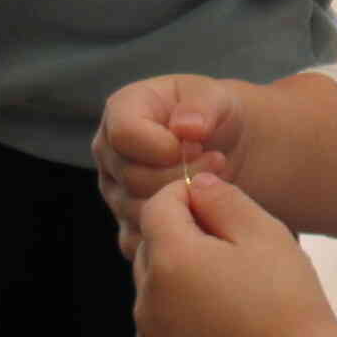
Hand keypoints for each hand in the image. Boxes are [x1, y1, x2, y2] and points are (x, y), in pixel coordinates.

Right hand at [94, 74, 250, 257]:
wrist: (226, 145)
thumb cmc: (215, 114)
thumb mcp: (214, 96)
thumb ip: (201, 106)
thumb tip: (186, 128)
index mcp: (122, 111)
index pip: (124, 134)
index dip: (162, 145)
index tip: (196, 144)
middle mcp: (109, 152)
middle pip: (131, 177)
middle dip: (181, 174)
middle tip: (217, 162)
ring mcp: (116, 191)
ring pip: (139, 210)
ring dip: (184, 201)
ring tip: (213, 182)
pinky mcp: (129, 224)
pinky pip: (145, 239)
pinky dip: (179, 229)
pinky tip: (203, 209)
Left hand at [132, 174, 335, 336]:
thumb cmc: (286, 300)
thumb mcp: (263, 232)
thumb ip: (223, 199)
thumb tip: (196, 186)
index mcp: (170, 259)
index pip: (158, 205)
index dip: (187, 195)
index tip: (219, 204)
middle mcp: (147, 298)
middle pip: (152, 245)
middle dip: (183, 236)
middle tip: (234, 249)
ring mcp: (149, 336)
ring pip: (155, 285)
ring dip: (180, 276)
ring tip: (232, 289)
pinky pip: (159, 323)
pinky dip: (180, 314)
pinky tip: (222, 321)